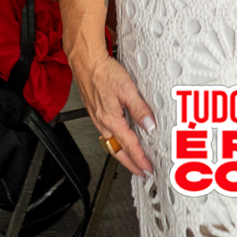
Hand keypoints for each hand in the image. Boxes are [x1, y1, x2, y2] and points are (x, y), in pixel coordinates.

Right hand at [70, 50, 155, 177]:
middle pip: (118, 152)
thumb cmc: (104, 73)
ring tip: (133, 161)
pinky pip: (107, 135)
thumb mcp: (127, 89)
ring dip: (123, 155)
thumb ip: (139, 108)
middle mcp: (103, 123)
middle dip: (131, 164)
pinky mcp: (96, 114)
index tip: (148, 169)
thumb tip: (150, 125)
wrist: (86, 64)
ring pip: (112, 144)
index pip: (129, 146)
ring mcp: (99, 120)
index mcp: (111, 120)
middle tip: (141, 172)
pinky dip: (116, 144)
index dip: (140, 159)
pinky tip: (120, 140)